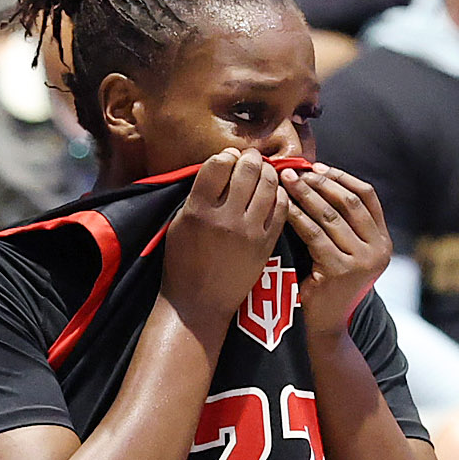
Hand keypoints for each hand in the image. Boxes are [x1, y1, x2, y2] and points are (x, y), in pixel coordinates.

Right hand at [163, 148, 287, 331]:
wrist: (200, 304)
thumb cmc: (183, 264)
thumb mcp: (178, 225)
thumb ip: (197, 196)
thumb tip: (219, 168)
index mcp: (198, 211)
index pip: (217, 165)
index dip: (224, 156)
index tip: (227, 158)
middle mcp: (225, 219)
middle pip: (246, 169)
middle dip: (250, 157)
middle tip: (249, 158)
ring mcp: (249, 232)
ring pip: (268, 184)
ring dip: (267, 171)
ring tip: (263, 171)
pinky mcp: (266, 244)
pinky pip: (280, 207)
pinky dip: (279, 193)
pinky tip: (272, 192)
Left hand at [281, 162, 390, 335]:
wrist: (327, 324)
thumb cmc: (330, 282)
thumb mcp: (347, 251)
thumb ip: (343, 223)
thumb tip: (318, 177)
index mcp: (383, 240)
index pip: (367, 196)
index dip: (342, 178)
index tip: (317, 167)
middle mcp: (379, 249)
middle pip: (349, 202)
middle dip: (320, 182)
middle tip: (296, 170)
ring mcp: (362, 261)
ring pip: (330, 216)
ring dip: (305, 194)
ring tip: (286, 181)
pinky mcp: (340, 271)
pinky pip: (314, 234)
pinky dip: (297, 216)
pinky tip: (283, 206)